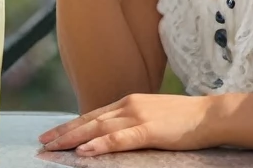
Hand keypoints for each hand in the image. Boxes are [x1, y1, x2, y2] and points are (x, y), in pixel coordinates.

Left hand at [38, 93, 222, 156]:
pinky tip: (85, 151)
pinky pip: (119, 139)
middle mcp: (129, 106)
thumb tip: (112, 133)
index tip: (52, 134)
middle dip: (64, 132)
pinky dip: (100, 144)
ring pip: (98, 128)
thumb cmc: (185, 119)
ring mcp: (139, 116)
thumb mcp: (153, 116)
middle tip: (43, 143)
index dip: (70, 125)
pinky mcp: (150, 130)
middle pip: (89, 120)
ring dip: (73, 139)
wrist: (210, 115)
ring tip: (54, 147)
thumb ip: (132, 122)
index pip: (93, 114)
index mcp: (130, 102)